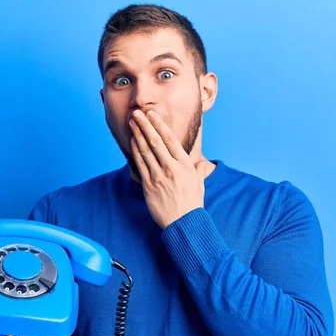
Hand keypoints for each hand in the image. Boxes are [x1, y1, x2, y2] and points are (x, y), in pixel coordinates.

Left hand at [129, 109, 207, 228]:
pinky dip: (136, 151)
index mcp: (185, 165)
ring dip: (138, 135)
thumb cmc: (192, 203)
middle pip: (156, 142)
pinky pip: (141, 164)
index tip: (153, 115)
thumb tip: (203, 164)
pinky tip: (133, 141)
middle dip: (145, 125)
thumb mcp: (199, 183)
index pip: (170, 140)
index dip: (160, 125)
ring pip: (146, 151)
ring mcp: (158, 176)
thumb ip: (199, 170)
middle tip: (137, 113)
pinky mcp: (149, 185)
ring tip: (132, 122)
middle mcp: (171, 168)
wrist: (184, 223)